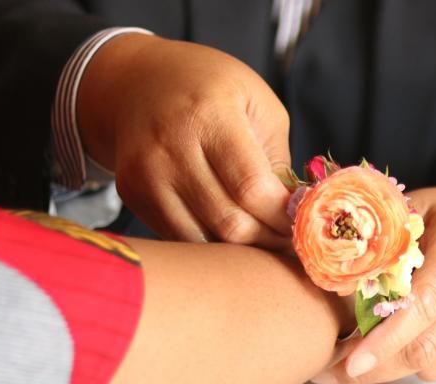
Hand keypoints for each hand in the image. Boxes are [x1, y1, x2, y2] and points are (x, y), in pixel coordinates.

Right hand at [78, 34, 291, 246]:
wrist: (138, 81)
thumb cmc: (211, 89)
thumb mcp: (258, 104)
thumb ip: (276, 159)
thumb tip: (296, 214)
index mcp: (211, 115)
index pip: (252, 188)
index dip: (284, 217)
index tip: (303, 222)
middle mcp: (172, 146)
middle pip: (230, 222)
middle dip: (268, 239)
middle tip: (289, 239)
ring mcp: (146, 173)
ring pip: (204, 240)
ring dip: (241, 250)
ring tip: (263, 238)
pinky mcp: (132, 193)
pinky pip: (180, 238)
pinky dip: (211, 245)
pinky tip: (230, 233)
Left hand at [312, 186, 435, 383]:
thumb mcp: (414, 212)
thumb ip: (379, 246)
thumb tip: (333, 288)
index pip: (424, 305)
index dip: (384, 339)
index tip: (348, 363)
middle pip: (427, 346)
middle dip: (377, 365)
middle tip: (335, 370)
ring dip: (398, 365)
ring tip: (373, 351)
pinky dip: (426, 363)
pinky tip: (415, 340)